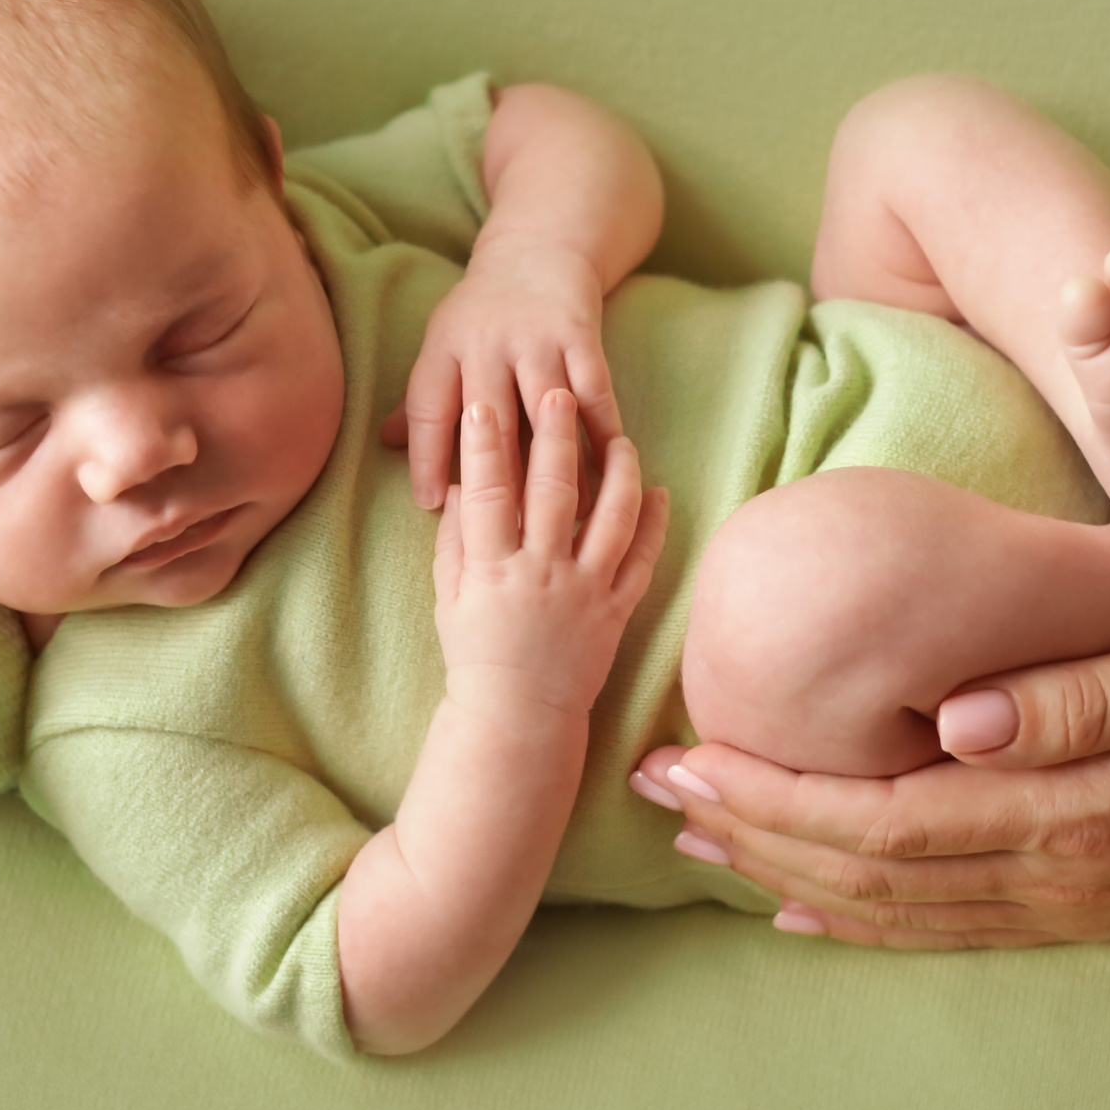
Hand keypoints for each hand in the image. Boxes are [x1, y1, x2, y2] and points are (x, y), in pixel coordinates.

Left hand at [382, 240, 622, 507]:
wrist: (538, 250)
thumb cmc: (481, 312)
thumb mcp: (443, 342)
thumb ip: (422, 397)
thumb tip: (384, 444)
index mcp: (445, 346)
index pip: (429, 407)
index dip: (426, 457)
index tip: (430, 504)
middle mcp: (487, 342)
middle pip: (490, 416)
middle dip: (497, 475)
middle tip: (505, 529)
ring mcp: (537, 338)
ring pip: (545, 411)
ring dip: (556, 465)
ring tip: (566, 517)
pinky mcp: (581, 336)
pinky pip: (593, 392)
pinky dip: (602, 434)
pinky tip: (609, 472)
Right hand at [436, 389, 668, 719]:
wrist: (517, 715)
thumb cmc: (476, 654)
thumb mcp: (450, 597)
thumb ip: (455, 540)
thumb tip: (460, 486)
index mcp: (493, 569)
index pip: (487, 495)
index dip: (483, 447)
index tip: (483, 405)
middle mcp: (542, 574)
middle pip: (552, 492)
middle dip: (555, 438)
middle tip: (558, 394)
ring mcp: (585, 591)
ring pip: (610, 519)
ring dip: (619, 472)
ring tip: (621, 439)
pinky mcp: (616, 610)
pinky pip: (643, 561)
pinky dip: (656, 524)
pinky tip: (659, 492)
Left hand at [632, 624, 1109, 944]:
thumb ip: (1083, 696)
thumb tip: (959, 713)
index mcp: (1063, 806)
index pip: (883, 814)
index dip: (777, 794)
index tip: (690, 756)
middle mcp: (1046, 867)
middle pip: (865, 866)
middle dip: (751, 828)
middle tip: (655, 786)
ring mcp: (1060, 896)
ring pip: (892, 903)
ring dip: (785, 868)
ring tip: (701, 832)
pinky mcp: (1079, 902)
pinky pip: (944, 922)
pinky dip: (863, 914)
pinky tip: (809, 904)